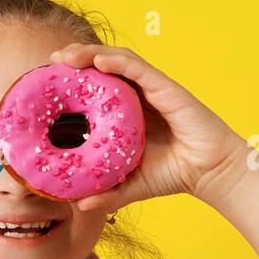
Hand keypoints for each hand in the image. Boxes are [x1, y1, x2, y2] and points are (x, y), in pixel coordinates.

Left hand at [49, 43, 250, 210]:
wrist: (210, 174)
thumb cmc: (175, 174)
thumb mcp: (132, 186)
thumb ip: (107, 192)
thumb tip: (78, 204)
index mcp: (128, 111)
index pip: (97, 85)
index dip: (74, 79)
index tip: (48, 80)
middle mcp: (139, 94)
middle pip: (104, 66)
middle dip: (77, 58)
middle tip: (52, 61)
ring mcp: (153, 88)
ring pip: (118, 60)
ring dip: (91, 54)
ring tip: (67, 56)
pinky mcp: (168, 88)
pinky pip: (139, 69)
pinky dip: (118, 62)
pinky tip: (99, 61)